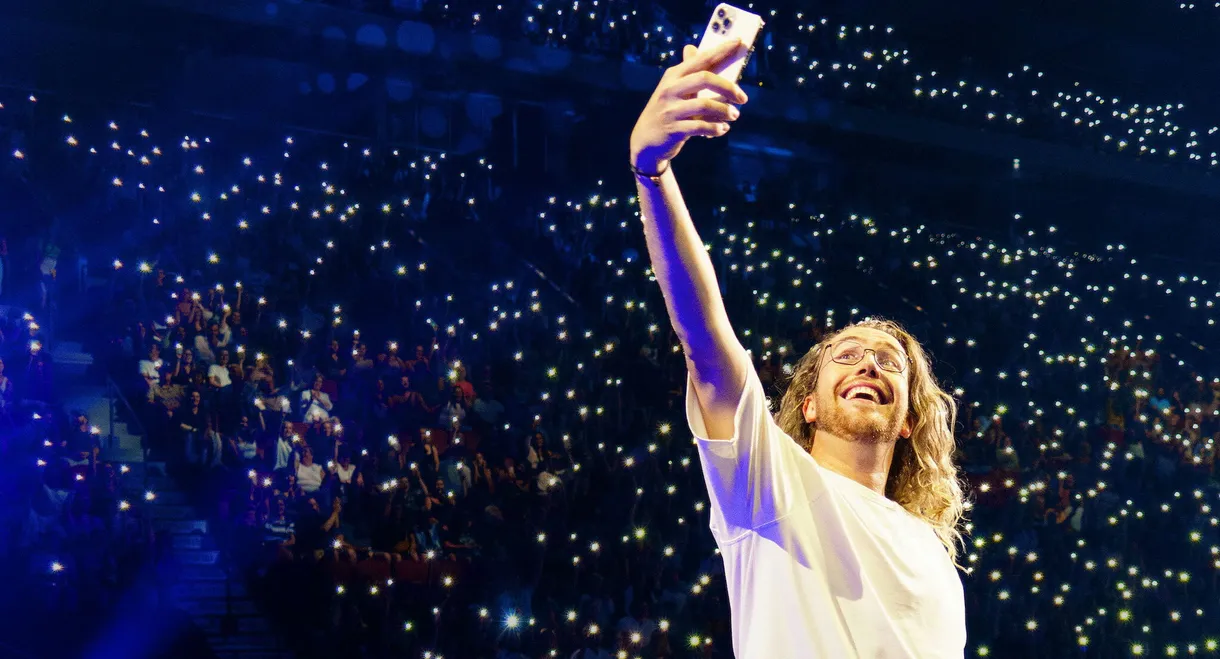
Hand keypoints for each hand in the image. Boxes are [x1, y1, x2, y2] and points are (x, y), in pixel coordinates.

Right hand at [629, 39, 747, 174]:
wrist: (645, 141)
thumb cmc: (666, 112)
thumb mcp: (672, 89)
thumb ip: (687, 71)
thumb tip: (691, 47)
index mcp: (673, 76)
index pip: (700, 59)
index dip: (721, 50)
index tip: (739, 42)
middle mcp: (670, 90)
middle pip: (704, 78)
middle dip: (728, 87)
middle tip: (742, 98)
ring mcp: (670, 110)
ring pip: (704, 104)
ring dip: (724, 110)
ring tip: (735, 115)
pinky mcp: (673, 129)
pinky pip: (700, 126)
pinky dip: (715, 128)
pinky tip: (722, 129)